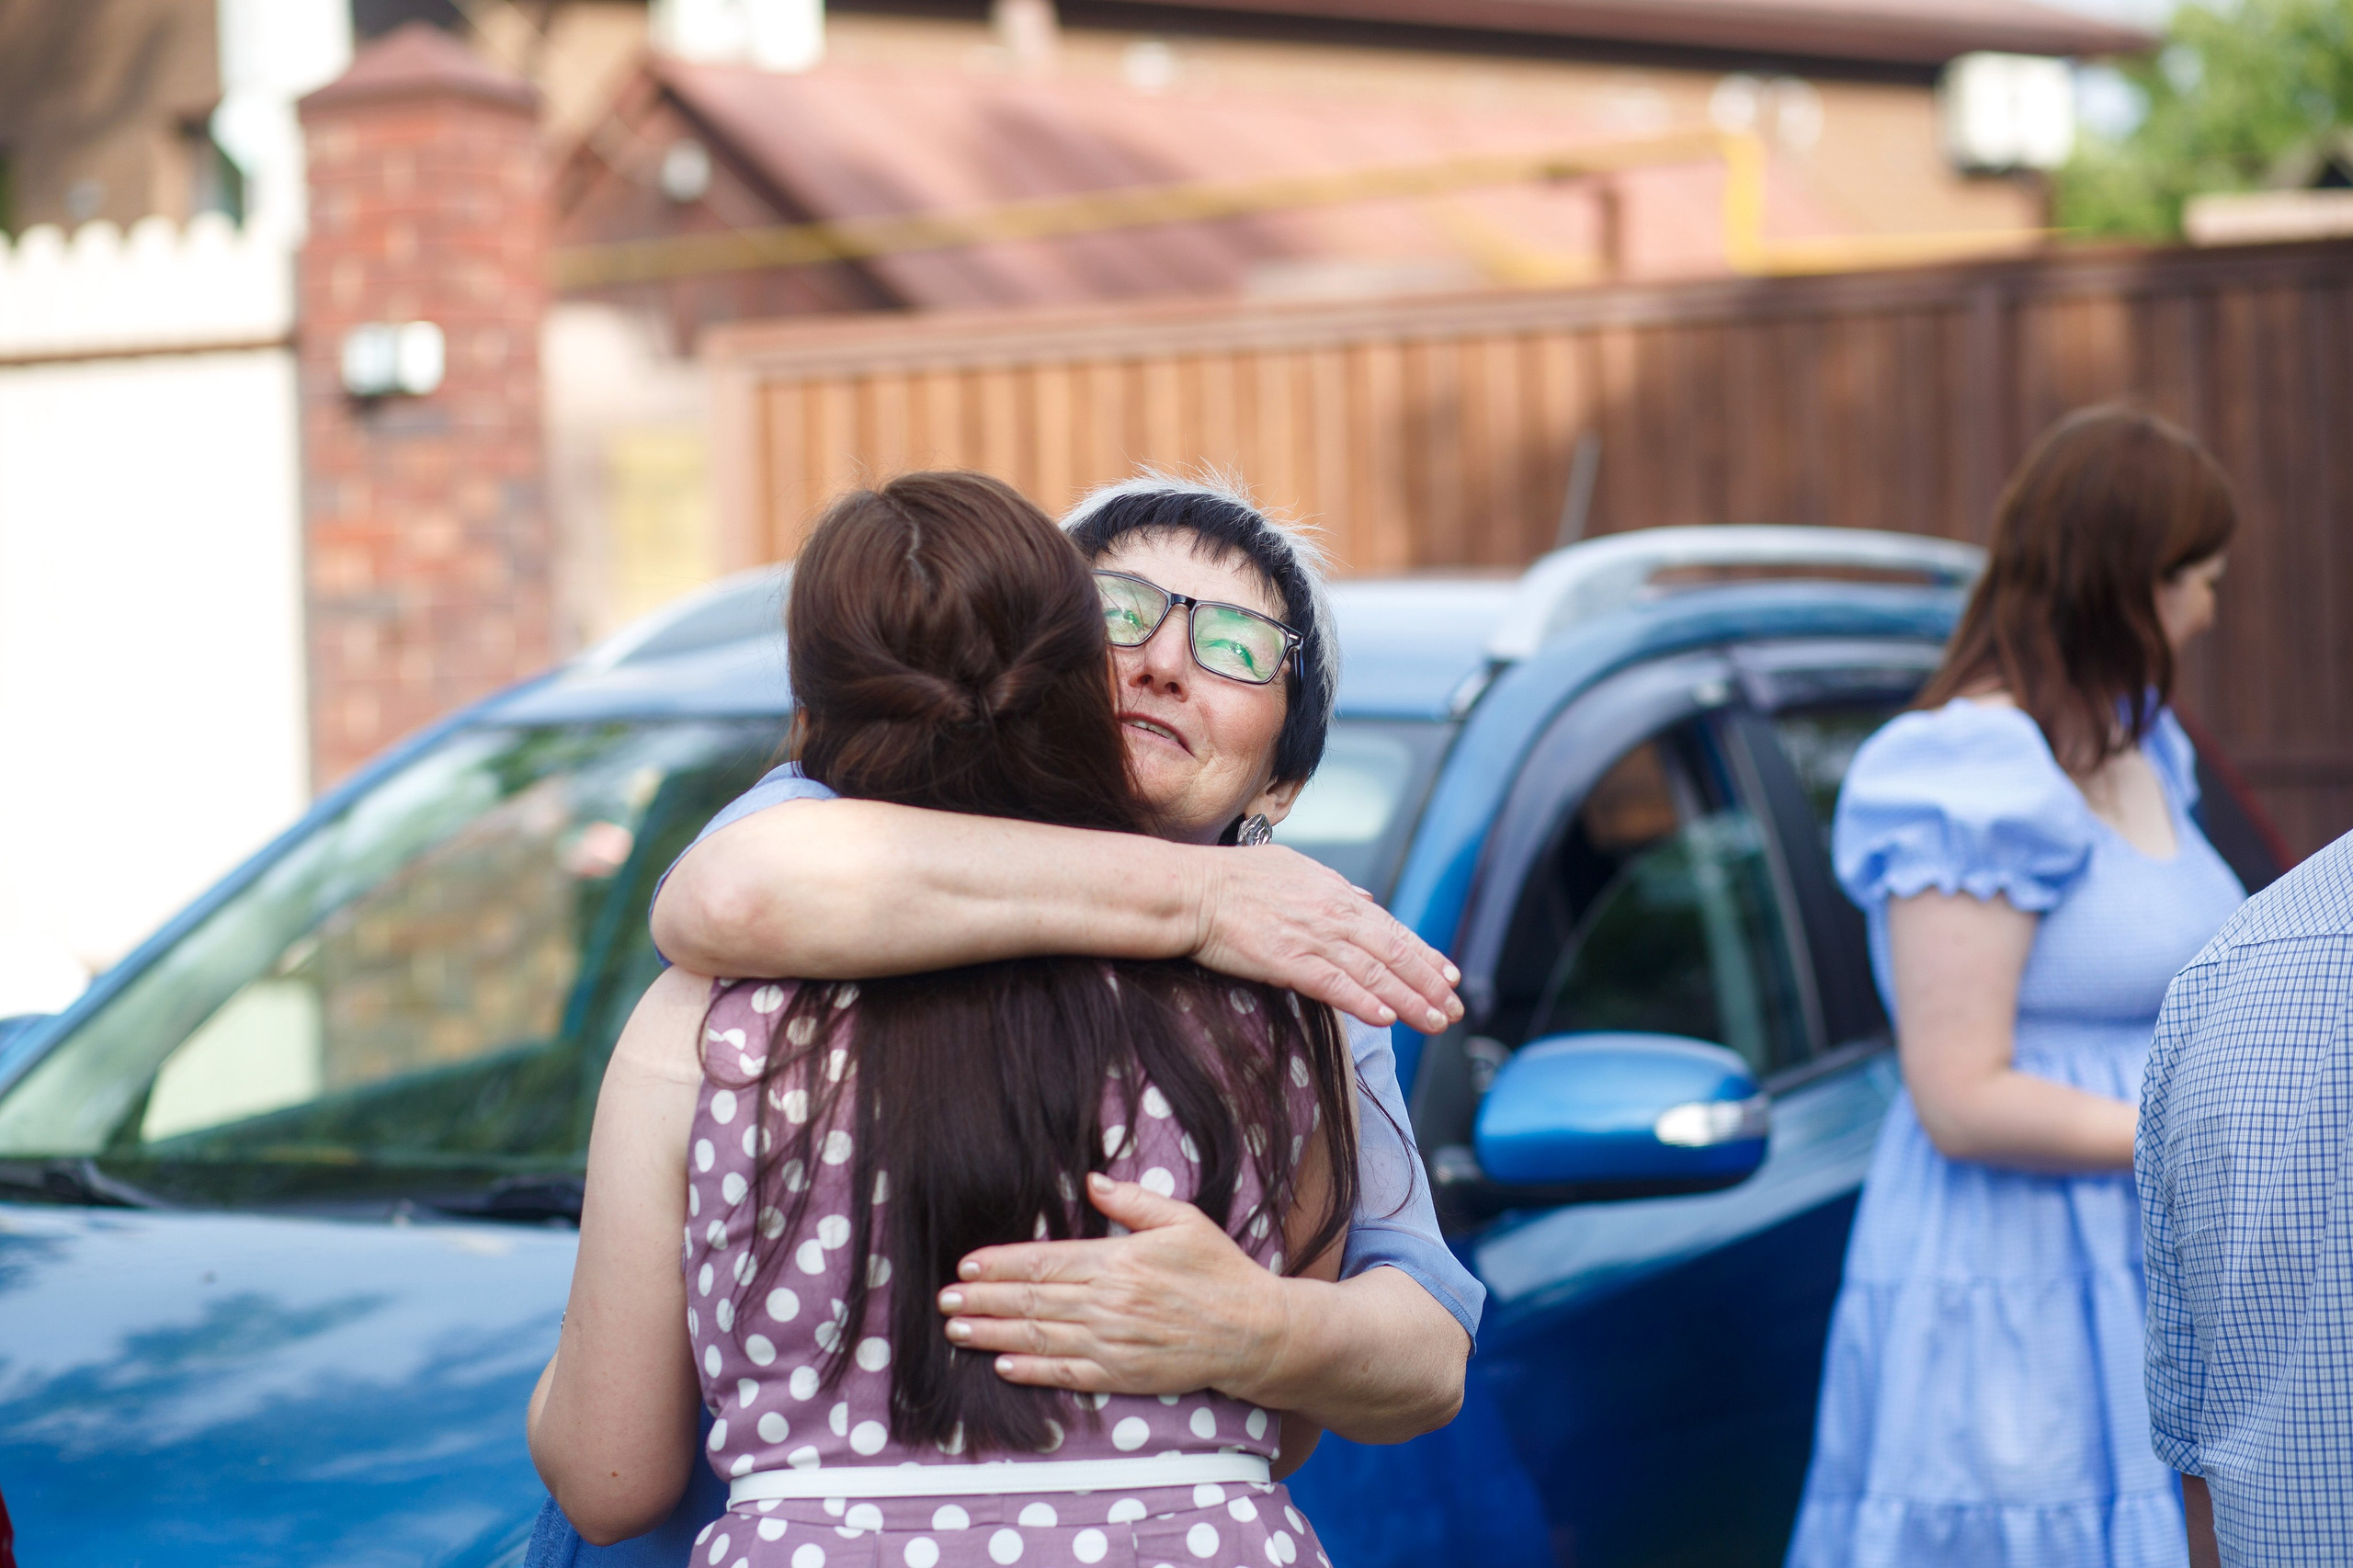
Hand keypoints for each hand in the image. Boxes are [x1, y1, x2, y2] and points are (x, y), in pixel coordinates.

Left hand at [937, 1174, 1288, 1399]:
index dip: (999, 1263)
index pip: (1043, 1261)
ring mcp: (1112, 1344)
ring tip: (957, 1330)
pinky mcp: (1122, 1376)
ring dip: (993, 1334)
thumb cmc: (1219, 1271)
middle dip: (982, 1299)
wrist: (1253, 1331)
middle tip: (943, 1300)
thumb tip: (1090, 1180)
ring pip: (1039, 1338)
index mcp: (1117, 1262)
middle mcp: (1107, 1304)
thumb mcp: (1183, 1220)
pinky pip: (1066, 1375)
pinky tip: (1002, 1365)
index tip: (965, 1263)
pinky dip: (1031, 1371)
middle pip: (1030, 1300)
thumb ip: (1133, 1201)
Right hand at [1189, 845, 1460, 1031]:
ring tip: (1434, 1022)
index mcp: (1334, 892)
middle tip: (1454, 1010)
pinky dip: (1363, 1001)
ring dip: (1408, 1000)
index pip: (1391, 928)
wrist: (1190, 891)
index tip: (1450, 976)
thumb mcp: (1292, 868)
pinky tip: (1386, 1018)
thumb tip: (1364, 898)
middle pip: (1392, 953)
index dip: (1424, 955)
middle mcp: (1331, 913)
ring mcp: (1310, 937)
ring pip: (1372, 972)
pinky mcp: (1286, 959)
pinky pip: (1333, 984)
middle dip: (1428, 984)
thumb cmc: (1232, 879)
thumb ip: (1332, 887)